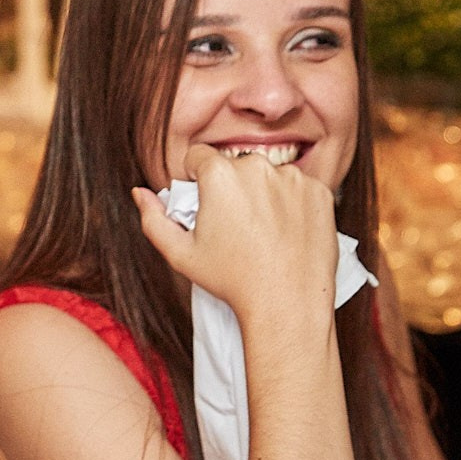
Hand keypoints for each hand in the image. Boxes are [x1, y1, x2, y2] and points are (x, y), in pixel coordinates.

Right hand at [131, 145, 336, 323]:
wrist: (287, 303)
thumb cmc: (232, 280)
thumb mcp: (180, 254)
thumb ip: (153, 218)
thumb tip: (140, 193)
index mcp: (220, 174)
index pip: (199, 156)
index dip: (197, 180)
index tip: (206, 204)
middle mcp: (258, 166)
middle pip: (235, 165)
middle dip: (231, 187)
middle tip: (235, 225)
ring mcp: (293, 178)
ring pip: (268, 175)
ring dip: (263, 193)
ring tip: (263, 231)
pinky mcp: (320, 191)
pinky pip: (299, 188)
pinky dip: (292, 204)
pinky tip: (286, 231)